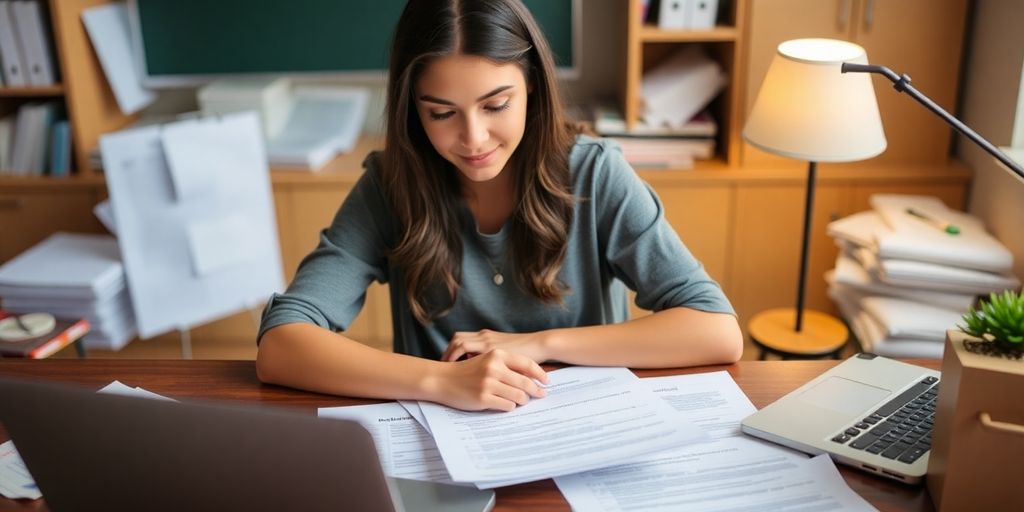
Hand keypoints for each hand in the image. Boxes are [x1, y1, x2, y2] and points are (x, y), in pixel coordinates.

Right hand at [431, 349, 548, 411]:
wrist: (441, 379)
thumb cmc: (466, 370)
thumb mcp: (486, 360)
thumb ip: (506, 365)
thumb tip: (530, 376)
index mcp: (496, 355)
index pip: (526, 364)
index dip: (540, 374)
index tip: (546, 381)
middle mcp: (494, 367)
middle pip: (525, 383)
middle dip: (536, 391)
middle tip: (541, 395)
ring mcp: (488, 383)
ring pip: (518, 396)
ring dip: (522, 401)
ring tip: (522, 401)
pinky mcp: (483, 398)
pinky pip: (507, 406)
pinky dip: (510, 407)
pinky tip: (506, 405)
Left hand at [442, 329, 550, 362]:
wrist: (539, 344)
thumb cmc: (527, 352)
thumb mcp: (507, 354)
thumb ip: (496, 359)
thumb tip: (484, 372)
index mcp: (487, 337)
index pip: (462, 339)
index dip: (452, 350)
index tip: (446, 362)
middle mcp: (484, 337)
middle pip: (457, 339)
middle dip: (447, 352)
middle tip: (443, 365)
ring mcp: (487, 342)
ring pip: (459, 343)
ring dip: (450, 355)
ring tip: (447, 368)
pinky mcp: (492, 349)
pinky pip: (469, 350)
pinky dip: (461, 359)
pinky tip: (460, 370)